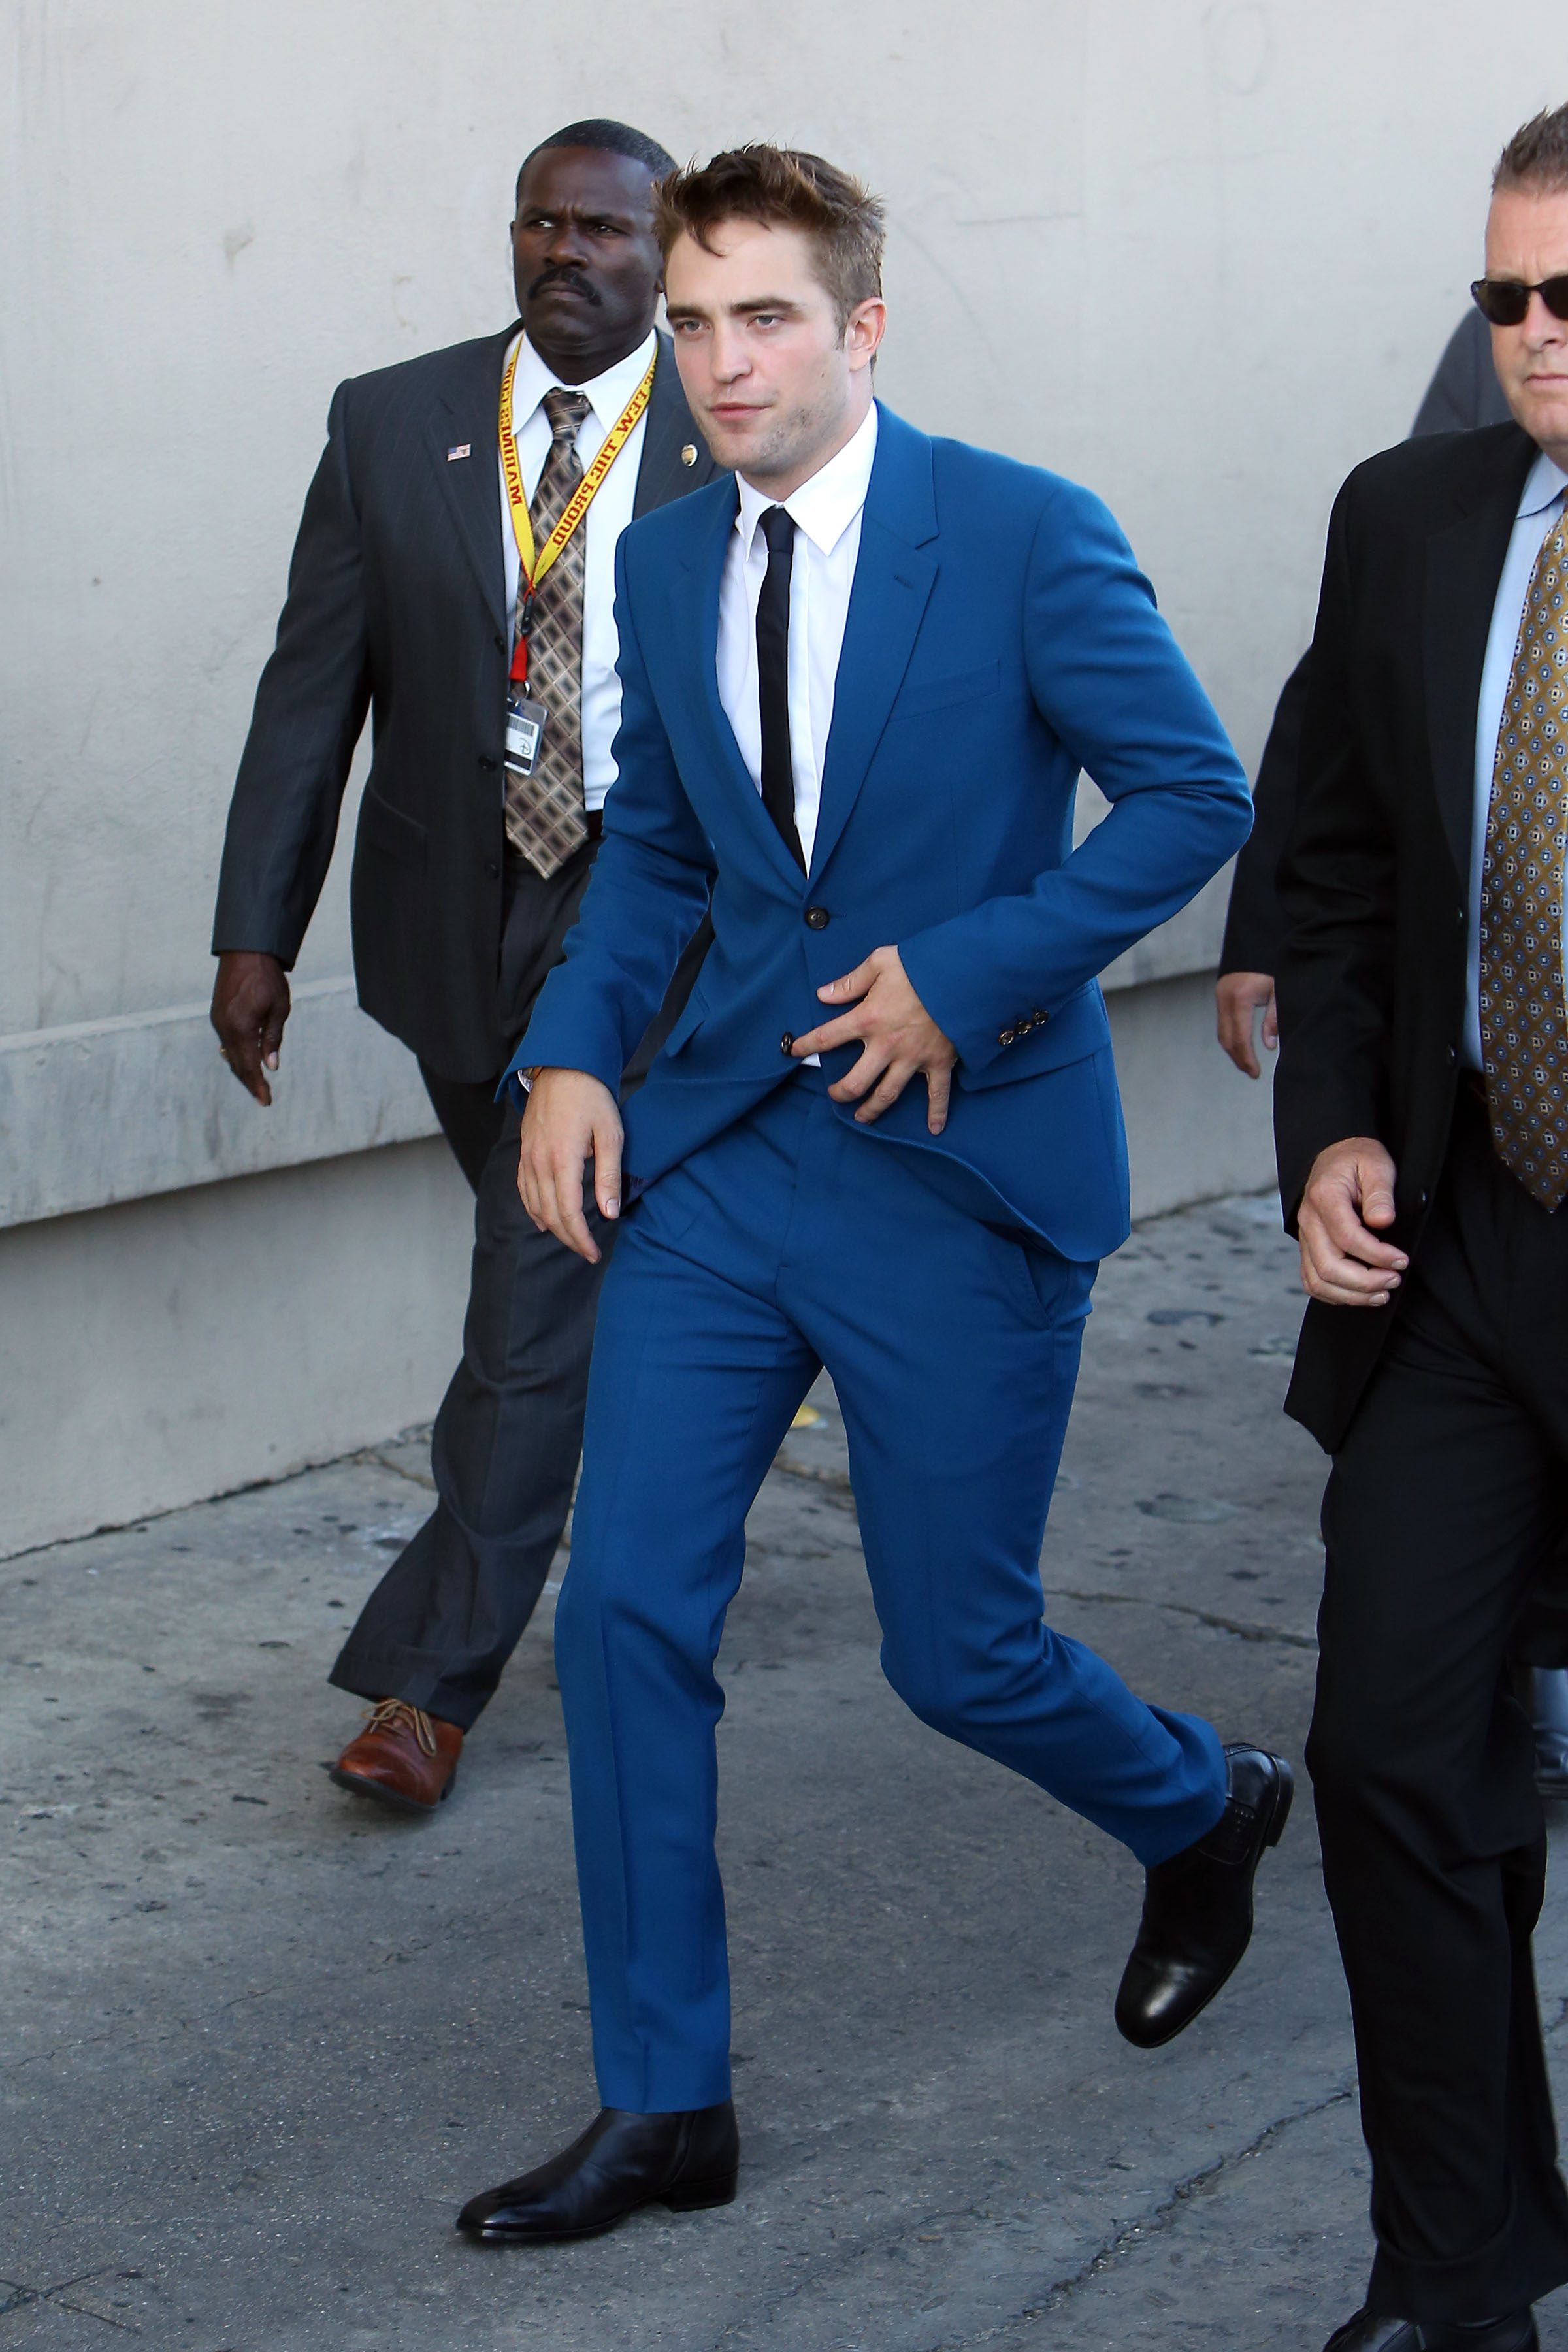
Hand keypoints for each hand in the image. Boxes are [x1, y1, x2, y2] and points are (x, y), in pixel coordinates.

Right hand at [211, 951, 290, 1105]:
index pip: (248, 1066)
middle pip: (236, 1064)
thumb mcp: (278, 1009)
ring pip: (230, 1053)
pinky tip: (246, 1058)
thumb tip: (271, 1067)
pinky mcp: (217, 1014)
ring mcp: (218, 1020)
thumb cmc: (267, 978)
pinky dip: (236, 1053)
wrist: (246, 950)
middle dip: (250, 1082)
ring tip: (257, 1083)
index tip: (265, 1101)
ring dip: (243, 1068)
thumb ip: (272, 1039)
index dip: (257, 1086)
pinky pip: (227, 1040)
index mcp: (241, 1028)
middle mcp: (224, 1027)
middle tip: (263, 1098)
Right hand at [517, 1068, 622, 1262]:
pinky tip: (543, 1219)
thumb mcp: (610, 1133)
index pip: (568, 1212)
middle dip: (569, 1238)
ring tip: (571, 1239)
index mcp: (562, 1159)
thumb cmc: (591, 1096)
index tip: (593, 1253)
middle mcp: (539, 1162)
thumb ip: (608, 1175)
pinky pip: (524, 1189)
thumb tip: (609, 1213)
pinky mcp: (524, 1151)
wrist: (562, 1066)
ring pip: (534, 1205)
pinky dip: (533, 1209)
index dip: (580, 1238)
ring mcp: (528, 1157)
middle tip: (586, 1251)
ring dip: (552, 1227)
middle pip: (550, 1215)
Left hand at [790, 945, 957, 1132]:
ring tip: (861, 1118)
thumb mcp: (881, 962)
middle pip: (856, 1082)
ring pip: (887, 1094)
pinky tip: (934, 1129)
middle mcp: (887, 1045)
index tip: (794, 1052)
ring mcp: (913, 1058)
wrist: (964, 974)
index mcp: (868, 1018)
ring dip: (872, 1110)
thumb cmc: (922, 965)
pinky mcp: (939, 1062)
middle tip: (835, 1095)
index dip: (807, 1046)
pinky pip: (938, 1093)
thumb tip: (823, 994)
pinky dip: (937, 1113)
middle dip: (841, 1093)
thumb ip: (850, 981)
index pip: (828, 1037)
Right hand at [1215, 971, 1277, 1079]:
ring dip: (1233, 1052)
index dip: (1247, 1058)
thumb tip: (1269, 1046)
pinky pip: (1222, 1026)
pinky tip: (1241, 1048)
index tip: (1256, 1073)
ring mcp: (1220, 999)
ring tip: (1247, 1064)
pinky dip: (1230, 1040)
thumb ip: (1273, 1019)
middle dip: (1239, 1059)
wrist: (1256, 947)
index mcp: (1241, 999)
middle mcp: (1225, 1000)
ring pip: (1222, 1034)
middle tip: (1252, 1073)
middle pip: (1228, 1040)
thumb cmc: (1271, 969)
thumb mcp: (1278, 992)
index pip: (1241, 1038)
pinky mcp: (1220, 998)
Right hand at [1297, 1137, 1407, 1306]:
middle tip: (1394, 1280)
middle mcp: (1308, 1220)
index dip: (1377, 1255)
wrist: (1335, 1155)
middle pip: (1329, 1266)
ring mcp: (1304, 1236)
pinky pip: (1312, 1281)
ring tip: (1381, 1294)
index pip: (1347, 1238)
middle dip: (1365, 1282)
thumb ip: (1380, 1193)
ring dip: (1351, 1295)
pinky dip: (1335, 1295)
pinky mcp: (1308, 1248)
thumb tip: (1383, 1222)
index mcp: (1324, 1197)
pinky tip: (1360, 1295)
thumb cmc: (1357, 1160)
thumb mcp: (1377, 1165)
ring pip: (1318, 1280)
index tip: (1401, 1260)